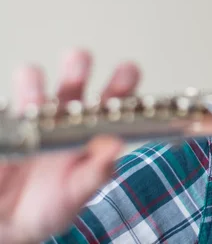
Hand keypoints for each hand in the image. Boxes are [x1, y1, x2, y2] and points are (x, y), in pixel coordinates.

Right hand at [0, 49, 139, 243]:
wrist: (9, 222)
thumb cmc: (52, 204)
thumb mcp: (78, 193)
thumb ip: (97, 172)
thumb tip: (117, 146)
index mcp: (94, 128)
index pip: (113, 95)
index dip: (122, 81)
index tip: (127, 70)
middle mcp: (66, 113)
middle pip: (75, 77)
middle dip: (78, 65)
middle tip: (77, 62)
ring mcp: (34, 115)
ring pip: (34, 82)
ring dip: (33, 82)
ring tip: (33, 101)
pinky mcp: (8, 121)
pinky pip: (5, 104)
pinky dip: (8, 104)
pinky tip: (11, 115)